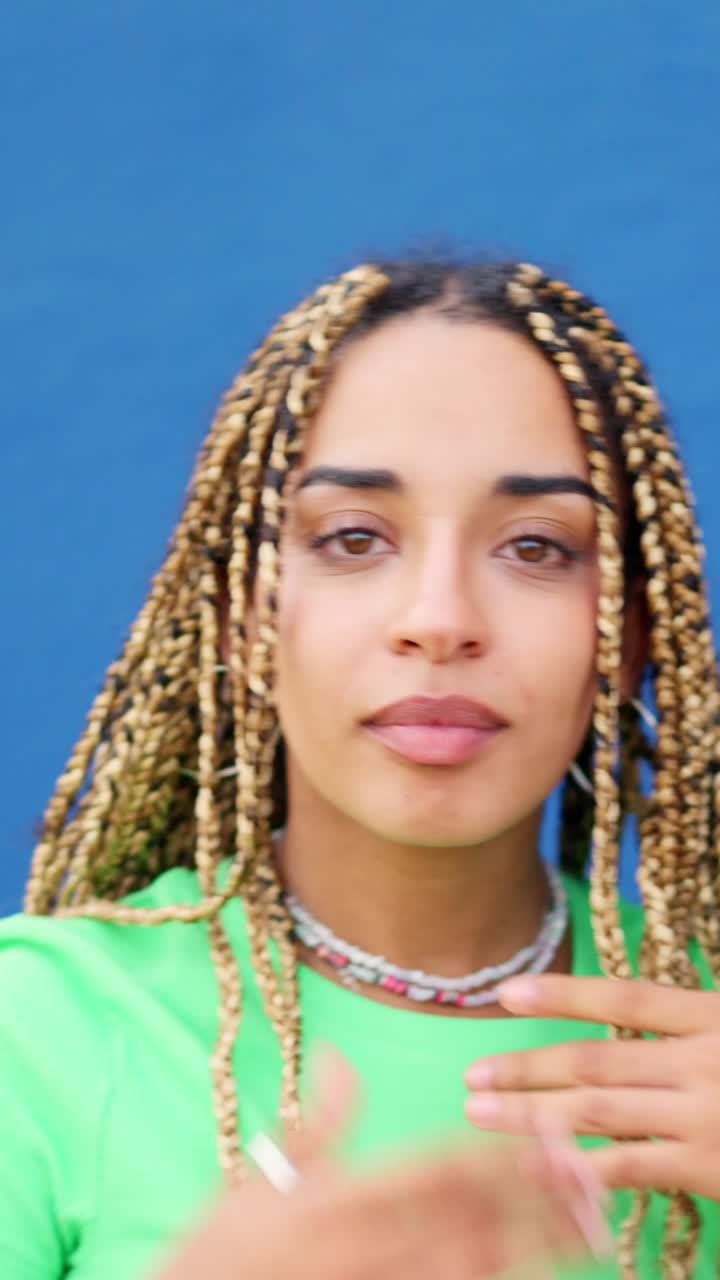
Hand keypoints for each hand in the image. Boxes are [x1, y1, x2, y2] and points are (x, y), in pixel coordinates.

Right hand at [157, 1047, 603, 1279]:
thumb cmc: (225, 1251)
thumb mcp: (261, 1177)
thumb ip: (317, 1120)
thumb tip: (345, 1058)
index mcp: (345, 1196)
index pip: (439, 1166)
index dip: (498, 1150)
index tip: (546, 1132)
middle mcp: (375, 1244)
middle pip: (474, 1214)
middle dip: (537, 1192)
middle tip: (590, 1171)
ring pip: (479, 1265)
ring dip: (538, 1244)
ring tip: (589, 1226)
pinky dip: (501, 1279)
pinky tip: (536, 1267)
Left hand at [465, 974, 719, 1200]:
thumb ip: (683, 1024)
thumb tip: (622, 1013)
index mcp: (709, 1017)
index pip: (624, 999)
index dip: (563, 995)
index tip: (507, 993)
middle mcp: (701, 1062)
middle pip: (595, 1061)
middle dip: (527, 1068)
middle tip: (473, 1075)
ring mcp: (703, 1116)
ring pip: (598, 1111)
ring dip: (531, 1112)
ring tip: (481, 1112)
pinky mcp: (706, 1167)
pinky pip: (630, 1166)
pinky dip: (579, 1165)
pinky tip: (535, 1165)